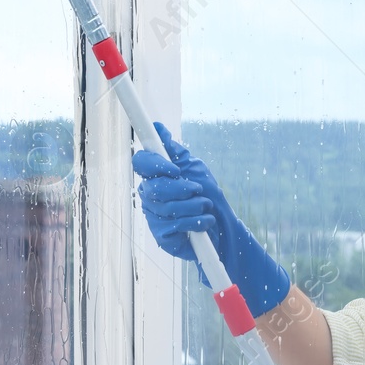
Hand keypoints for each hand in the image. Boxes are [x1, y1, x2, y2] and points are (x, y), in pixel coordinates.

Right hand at [133, 121, 291, 316]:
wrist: (223, 225)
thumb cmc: (207, 194)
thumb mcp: (194, 167)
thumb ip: (174, 150)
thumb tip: (158, 127)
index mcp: (154, 177)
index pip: (141, 163)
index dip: (155, 164)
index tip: (176, 170)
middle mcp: (150, 196)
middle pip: (155, 186)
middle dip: (182, 188)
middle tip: (199, 190)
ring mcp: (154, 217)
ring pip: (168, 206)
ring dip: (194, 205)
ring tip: (206, 206)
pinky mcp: (162, 236)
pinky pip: (176, 225)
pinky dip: (196, 222)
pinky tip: (205, 221)